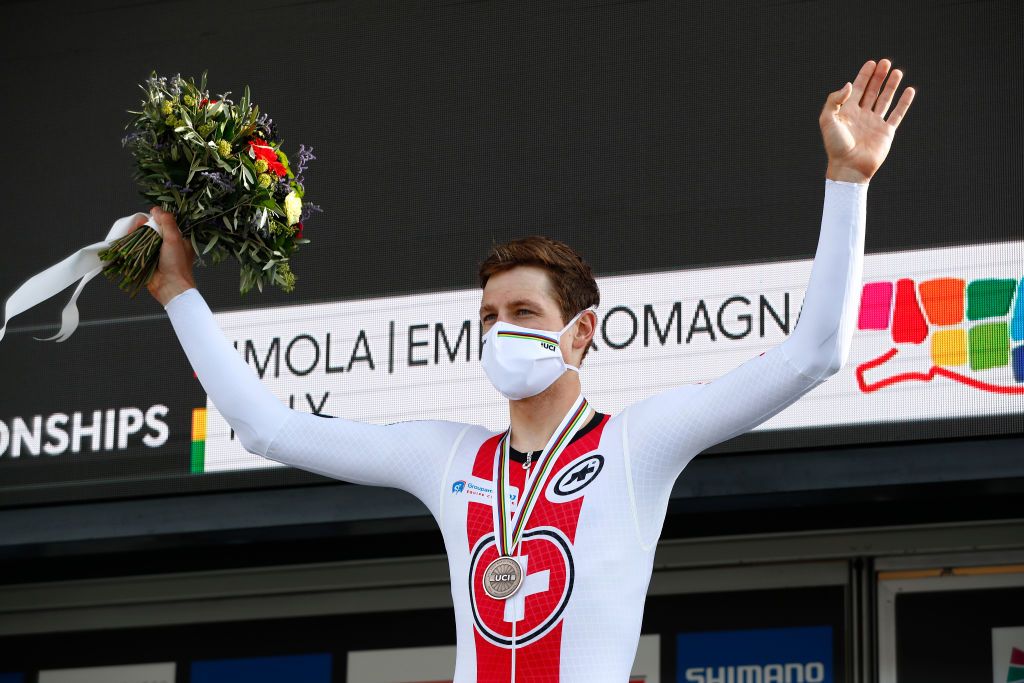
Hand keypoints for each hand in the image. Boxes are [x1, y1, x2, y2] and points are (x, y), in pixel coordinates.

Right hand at [126, 206, 195, 304]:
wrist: (170, 287)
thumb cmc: (177, 264)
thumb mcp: (174, 239)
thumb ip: (167, 222)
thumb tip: (156, 209)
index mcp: (179, 239)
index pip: (165, 223)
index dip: (156, 218)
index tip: (148, 216)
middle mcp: (168, 245)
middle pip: (152, 229)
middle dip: (143, 226)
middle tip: (136, 225)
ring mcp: (156, 253)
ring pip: (143, 238)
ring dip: (135, 234)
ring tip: (129, 232)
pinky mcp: (146, 260)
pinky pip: (137, 249)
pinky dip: (131, 244)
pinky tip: (125, 239)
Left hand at [819, 58, 915, 182]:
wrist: (848, 167)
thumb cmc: (835, 146)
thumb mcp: (827, 120)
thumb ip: (835, 100)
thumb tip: (850, 85)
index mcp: (847, 112)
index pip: (857, 89)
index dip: (864, 75)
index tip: (871, 63)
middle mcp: (861, 115)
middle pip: (872, 91)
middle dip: (878, 76)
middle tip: (886, 62)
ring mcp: (874, 123)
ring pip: (885, 99)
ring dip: (891, 86)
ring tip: (897, 72)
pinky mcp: (886, 132)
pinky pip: (897, 114)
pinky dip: (904, 102)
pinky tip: (909, 90)